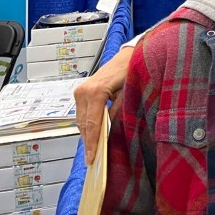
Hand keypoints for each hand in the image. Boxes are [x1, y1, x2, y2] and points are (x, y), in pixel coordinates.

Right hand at [74, 47, 133, 163]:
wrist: (130, 54)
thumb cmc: (134, 70)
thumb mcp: (130, 92)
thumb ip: (120, 111)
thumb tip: (113, 131)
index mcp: (96, 91)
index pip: (93, 124)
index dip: (92, 144)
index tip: (92, 159)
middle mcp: (84, 91)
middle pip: (85, 124)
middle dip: (89, 143)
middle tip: (92, 161)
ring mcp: (80, 91)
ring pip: (82, 120)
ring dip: (87, 135)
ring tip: (93, 152)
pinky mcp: (81, 91)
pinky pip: (83, 114)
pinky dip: (88, 125)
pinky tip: (94, 136)